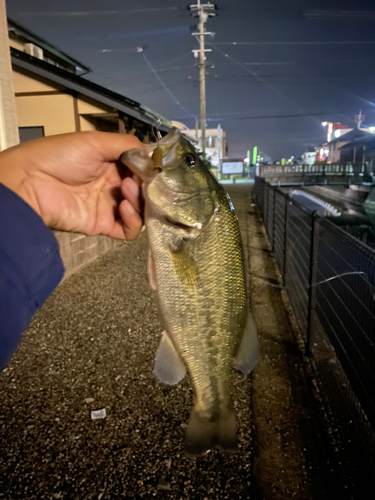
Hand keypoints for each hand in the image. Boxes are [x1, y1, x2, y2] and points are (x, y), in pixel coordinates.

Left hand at [0, 131, 143, 239]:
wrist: (31, 183)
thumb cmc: (62, 156)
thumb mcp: (95, 141)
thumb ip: (126, 145)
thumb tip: (152, 156)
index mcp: (112, 164)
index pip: (142, 170)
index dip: (150, 170)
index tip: (152, 168)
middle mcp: (114, 185)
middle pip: (144, 191)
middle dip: (146, 186)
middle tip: (137, 180)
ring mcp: (109, 206)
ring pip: (140, 211)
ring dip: (140, 201)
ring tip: (126, 190)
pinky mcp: (104, 225)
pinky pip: (129, 231)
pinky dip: (133, 221)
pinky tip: (124, 207)